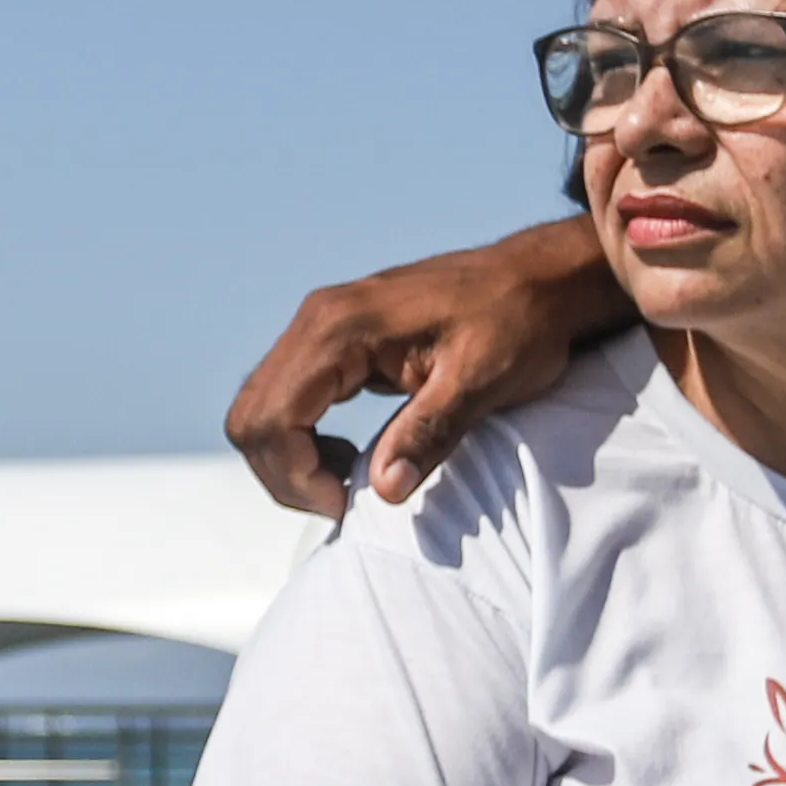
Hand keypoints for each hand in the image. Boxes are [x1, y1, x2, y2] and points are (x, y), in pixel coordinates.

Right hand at [223, 222, 618, 515]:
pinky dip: (299, 441)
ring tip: (346, 483)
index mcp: (340, 328)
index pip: (273, 418)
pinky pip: (285, 400)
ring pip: (259, 409)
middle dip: (284, 475)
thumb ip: (430, 432)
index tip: (349, 505)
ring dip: (288, 461)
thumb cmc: (517, 324)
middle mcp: (316, 321)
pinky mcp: (331, 342)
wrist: (535, 280)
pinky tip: (348, 457)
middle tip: (341, 504)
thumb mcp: (481, 381)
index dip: (297, 477)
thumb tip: (384, 489)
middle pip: (250, 418)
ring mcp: (319, 328)